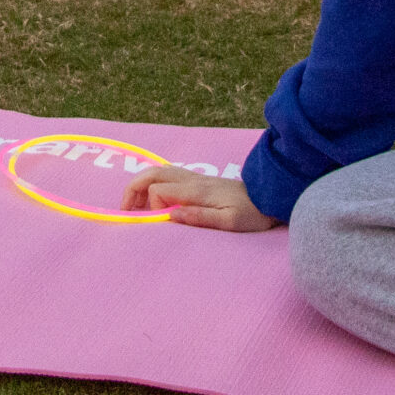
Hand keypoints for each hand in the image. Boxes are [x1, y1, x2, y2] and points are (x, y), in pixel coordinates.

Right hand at [123, 165, 276, 231]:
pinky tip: (151, 197)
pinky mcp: (198, 180)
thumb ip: (199, 217)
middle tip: (124, 210)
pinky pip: (167, 175)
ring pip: (157, 171)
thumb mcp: (229, 222)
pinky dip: (151, 182)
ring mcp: (194, 177)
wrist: (269, 197)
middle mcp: (192, 179)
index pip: (158, 191)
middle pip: (151, 174)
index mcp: (196, 190)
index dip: (150, 207)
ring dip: (139, 185)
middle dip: (132, 189)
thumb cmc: (251, 214)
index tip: (159, 222)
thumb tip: (170, 215)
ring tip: (133, 206)